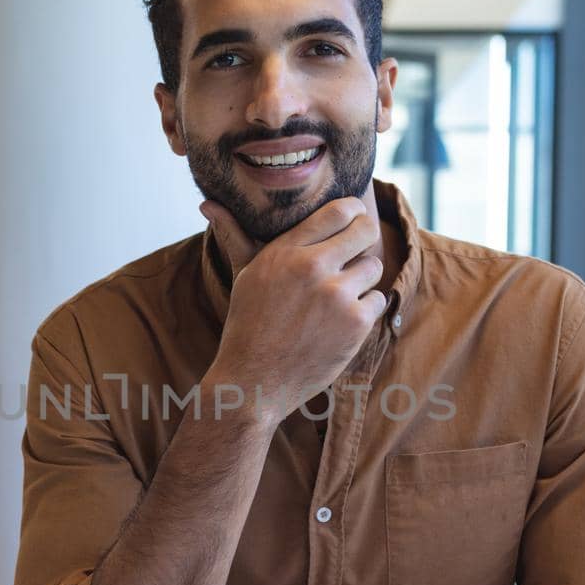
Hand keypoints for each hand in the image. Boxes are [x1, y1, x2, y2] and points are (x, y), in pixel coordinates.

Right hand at [200, 197, 387, 420]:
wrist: (254, 382)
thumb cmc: (247, 326)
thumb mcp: (244, 276)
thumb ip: (236, 236)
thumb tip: (207, 203)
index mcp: (284, 251)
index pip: (338, 211)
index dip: (354, 211)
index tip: (355, 217)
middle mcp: (312, 268)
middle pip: (365, 231)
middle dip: (367, 236)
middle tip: (361, 247)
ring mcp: (336, 295)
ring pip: (373, 267)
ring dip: (362, 279)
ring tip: (339, 296)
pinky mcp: (355, 323)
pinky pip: (377, 300)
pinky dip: (364, 310)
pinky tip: (340, 321)